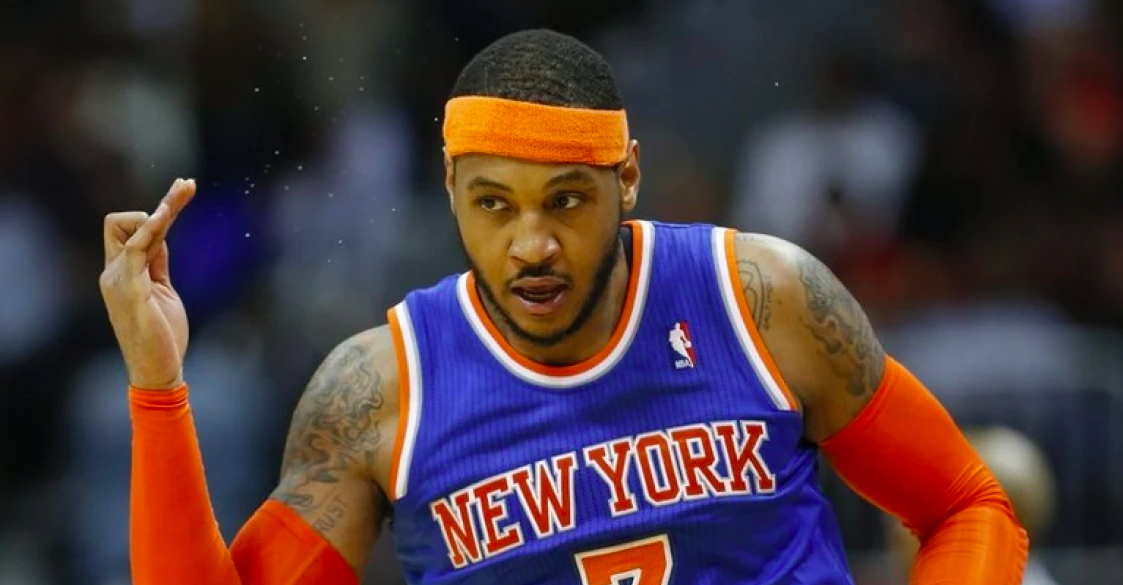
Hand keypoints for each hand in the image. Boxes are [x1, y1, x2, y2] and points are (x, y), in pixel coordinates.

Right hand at [99, 178, 196, 389]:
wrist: (158, 370)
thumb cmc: (163, 335)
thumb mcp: (163, 290)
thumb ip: (158, 263)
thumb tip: (161, 237)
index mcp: (124, 271)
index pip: (137, 229)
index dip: (162, 210)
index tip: (186, 189)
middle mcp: (114, 271)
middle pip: (125, 221)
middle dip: (163, 203)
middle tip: (189, 186)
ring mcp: (118, 279)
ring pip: (130, 228)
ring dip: (162, 209)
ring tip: (184, 192)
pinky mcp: (128, 289)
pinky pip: (134, 249)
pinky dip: (149, 229)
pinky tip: (164, 216)